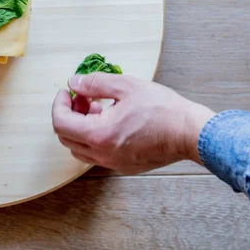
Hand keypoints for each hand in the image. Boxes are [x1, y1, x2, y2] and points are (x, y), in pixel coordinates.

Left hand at [52, 73, 214, 173]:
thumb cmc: (163, 109)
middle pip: (66, 137)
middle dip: (68, 115)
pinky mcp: (124, 166)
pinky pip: (96, 154)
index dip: (59, 105)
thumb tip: (74, 83)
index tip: (67, 92)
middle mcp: (103, 154)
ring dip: (80, 127)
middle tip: (81, 98)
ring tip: (97, 108)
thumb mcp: (126, 86)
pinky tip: (110, 120)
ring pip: (79, 148)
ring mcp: (113, 163)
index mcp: (100, 134)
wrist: (191, 132)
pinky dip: (94, 137)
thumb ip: (94, 84)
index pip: (61, 123)